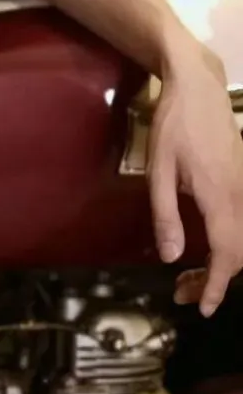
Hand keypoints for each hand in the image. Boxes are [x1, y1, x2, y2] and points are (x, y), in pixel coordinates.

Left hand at [148, 42, 242, 315]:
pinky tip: (207, 248)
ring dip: (222, 264)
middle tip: (184, 295)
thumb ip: (165, 214)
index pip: (226, 254)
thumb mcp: (158, 170)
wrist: (199, 87)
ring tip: (190, 277)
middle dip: (215, 281)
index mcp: (219, 196)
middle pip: (239, 254)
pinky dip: (229, 245)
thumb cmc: (174, 126)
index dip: (216, 285)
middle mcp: (241, 196)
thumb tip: (170, 258)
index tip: (203, 306)